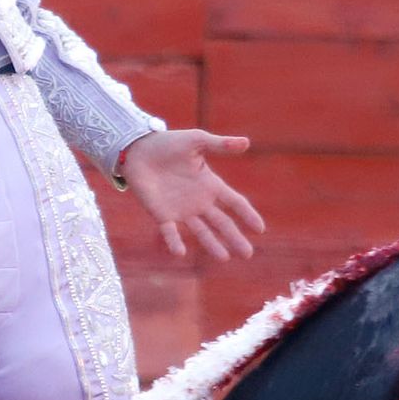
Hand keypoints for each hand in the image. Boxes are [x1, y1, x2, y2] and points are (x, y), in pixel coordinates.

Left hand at [121, 130, 264, 260]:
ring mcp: (181, 210)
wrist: (139, 150)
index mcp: (210, 185)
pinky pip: (170, 232)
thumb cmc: (169, 144)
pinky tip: (179, 252)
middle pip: (222, 223)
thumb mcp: (197, 141)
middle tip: (248, 254)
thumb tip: (246, 143)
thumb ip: (220, 145)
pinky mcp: (162, 214)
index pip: (234, 202)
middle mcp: (199, 202)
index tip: (259, 229)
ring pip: (201, 231)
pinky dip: (174, 242)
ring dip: (212, 245)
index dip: (247, 215)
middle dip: (235, 238)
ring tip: (224, 258)